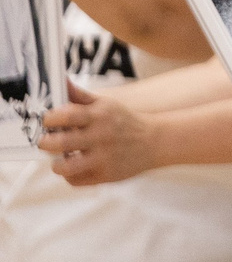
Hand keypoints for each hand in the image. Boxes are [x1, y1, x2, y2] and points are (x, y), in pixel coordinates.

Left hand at [40, 84, 161, 185]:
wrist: (155, 141)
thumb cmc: (124, 121)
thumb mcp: (106, 104)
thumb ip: (79, 96)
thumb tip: (60, 81)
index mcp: (100, 116)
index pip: (66, 116)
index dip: (49, 119)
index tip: (48, 121)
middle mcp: (102, 137)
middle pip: (61, 143)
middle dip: (46, 143)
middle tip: (47, 142)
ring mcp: (104, 158)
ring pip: (66, 167)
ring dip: (57, 164)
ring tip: (61, 158)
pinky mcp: (106, 175)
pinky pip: (76, 181)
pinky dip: (70, 176)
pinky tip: (75, 167)